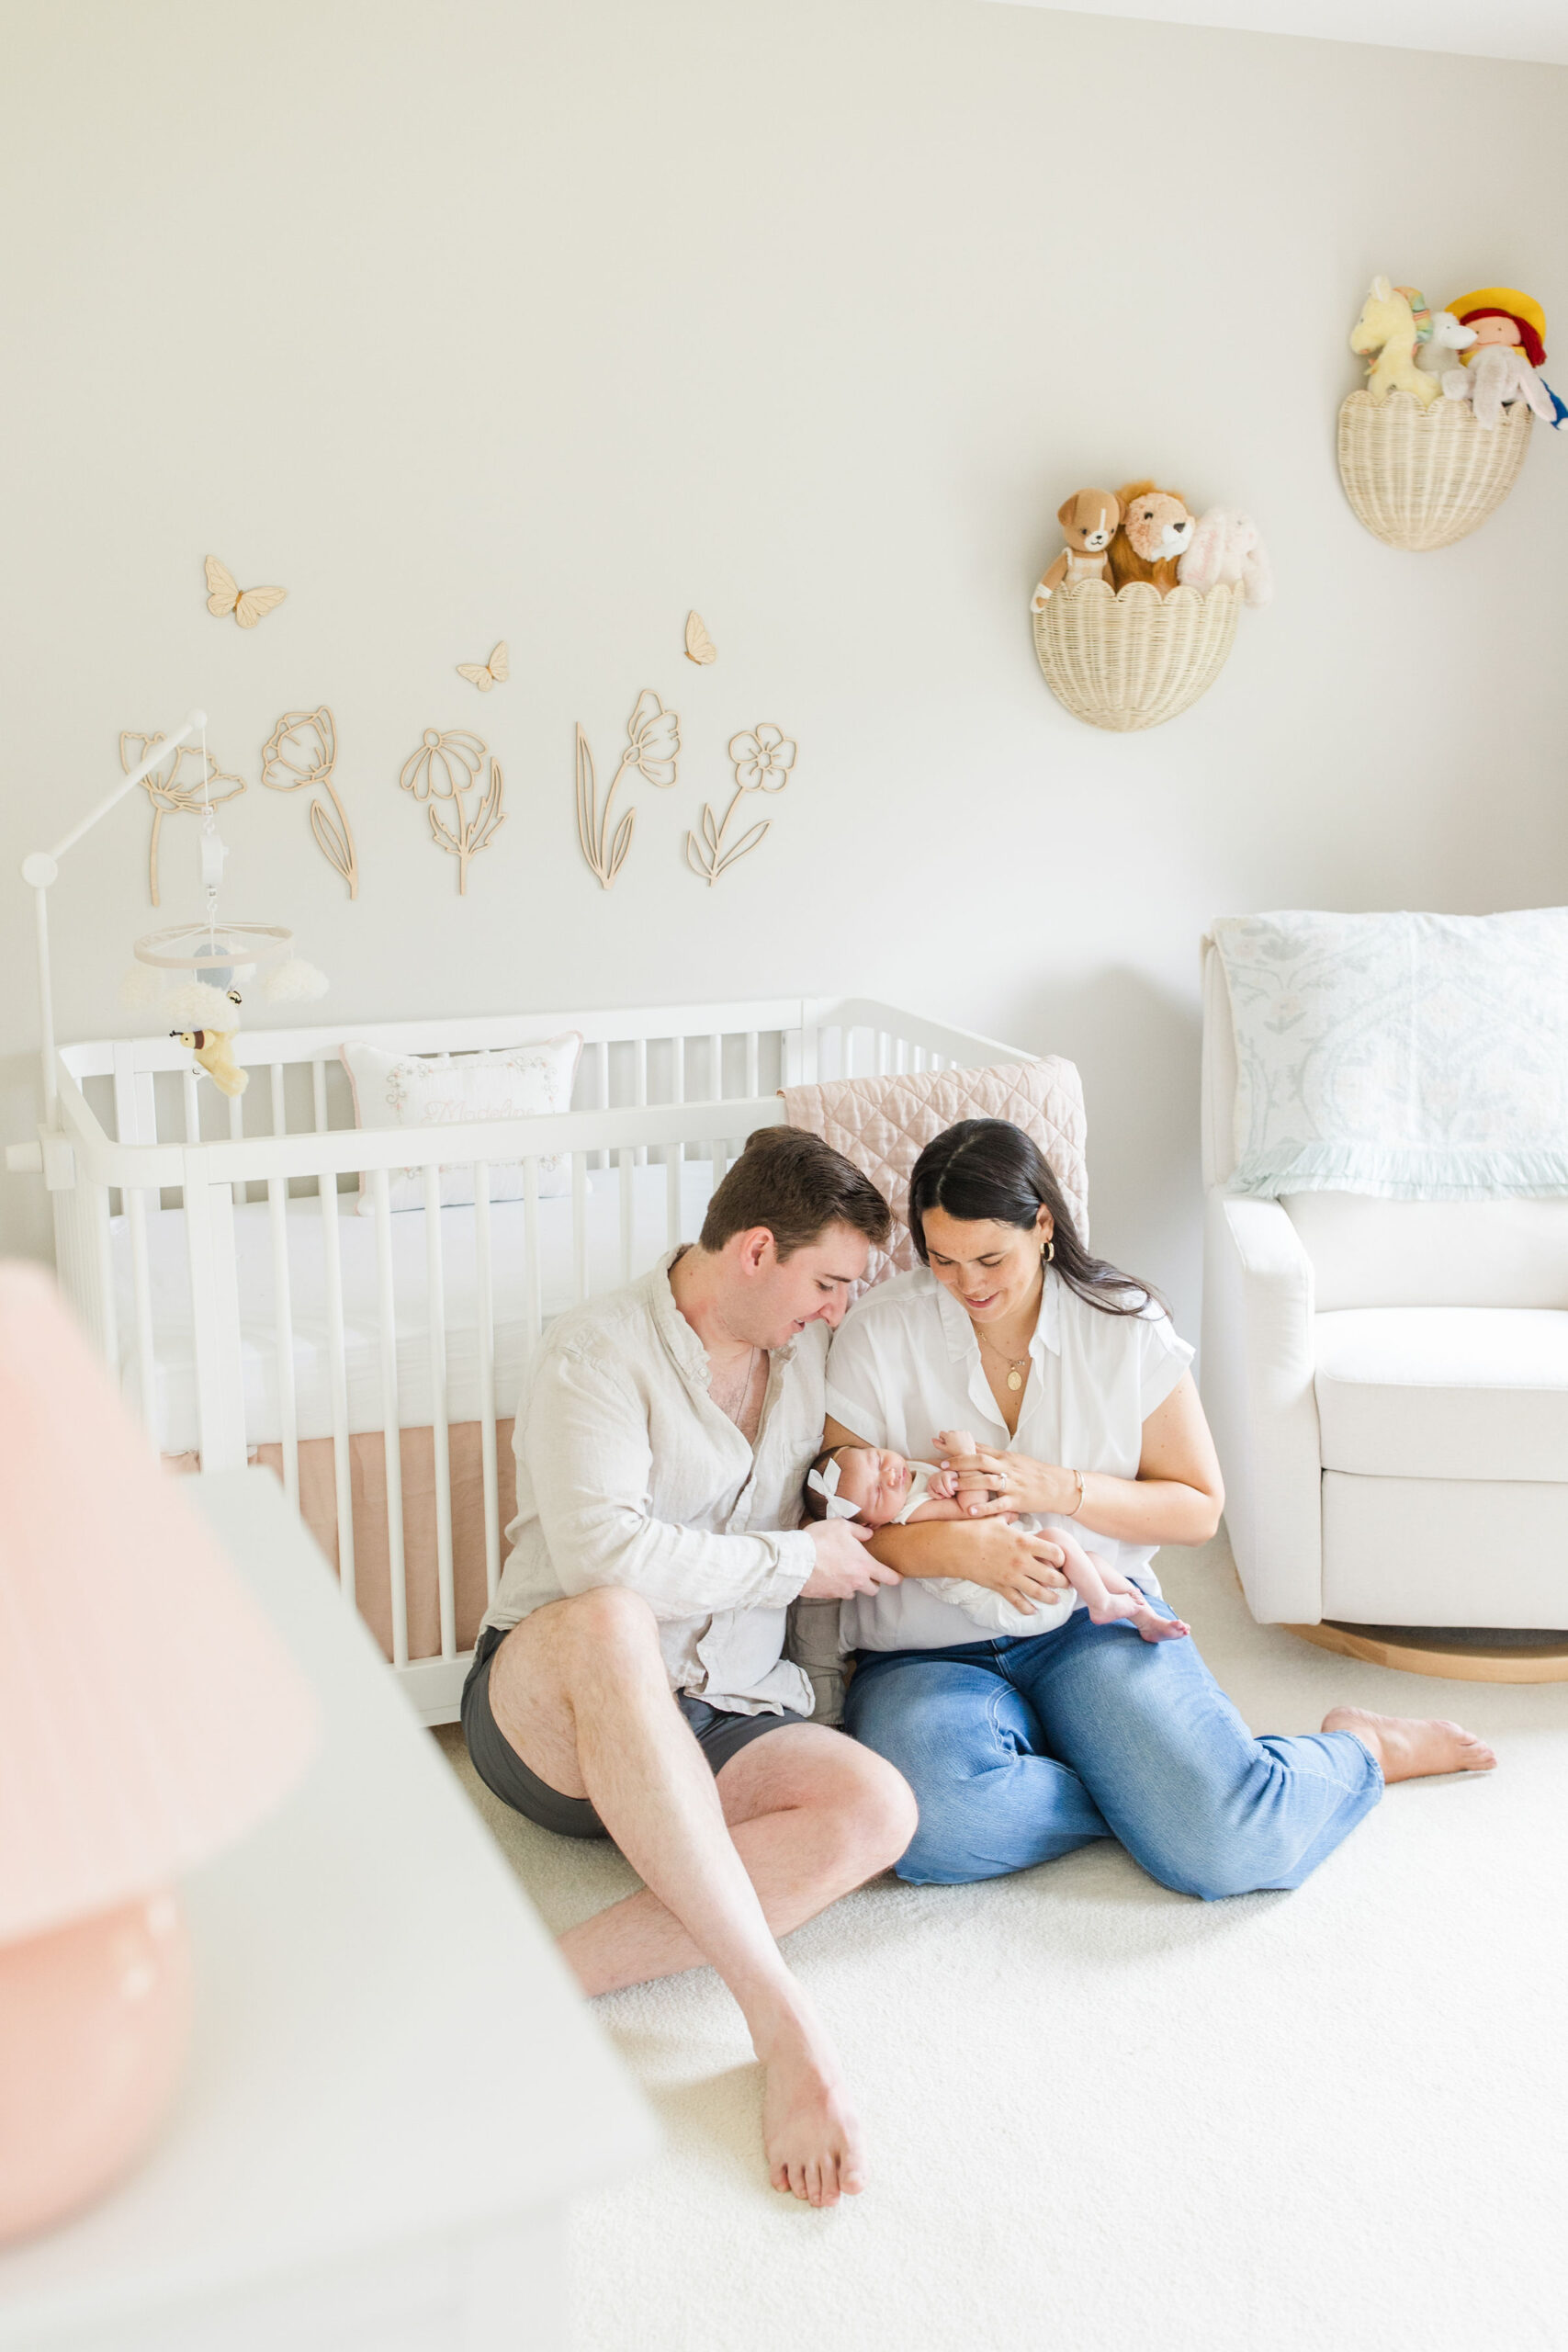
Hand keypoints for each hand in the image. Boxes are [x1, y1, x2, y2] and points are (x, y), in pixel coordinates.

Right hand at [800, 1518, 902, 1599]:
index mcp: (865, 1565)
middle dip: (873, 1582)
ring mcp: (841, 1590)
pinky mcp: (828, 1595)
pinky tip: (830, 1576)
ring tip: (844, 1572)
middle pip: (873, 1589)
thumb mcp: (841, 1526)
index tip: (898, 1577)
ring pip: (854, 1593)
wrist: (795, 1560)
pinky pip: (838, 1593)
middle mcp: (856, 1582)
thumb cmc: (820, 1540)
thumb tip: (869, 1535)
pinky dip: (837, 1587)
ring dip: (853, 1585)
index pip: (889, 1577)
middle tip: (866, 1572)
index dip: (896, 1578)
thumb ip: (859, 1531)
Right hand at [926, 1465, 959, 1499]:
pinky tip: (941, 1496)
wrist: (948, 1477)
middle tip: (949, 1496)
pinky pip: (930, 1492)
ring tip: (946, 1495)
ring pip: (934, 1489)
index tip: (953, 1493)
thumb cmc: (954, 1479)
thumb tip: (956, 1486)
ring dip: (941, 1495)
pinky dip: (935, 1496)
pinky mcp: (928, 1485)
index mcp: (945, 1473)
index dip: (949, 1489)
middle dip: (945, 1493)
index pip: (945, 1482)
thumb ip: (959, 1482)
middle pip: (939, 1486)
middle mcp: (937, 1475)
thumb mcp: (958, 1478)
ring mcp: (931, 1480)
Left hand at [936, 1435, 1056, 1517]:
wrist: (1058, 1486)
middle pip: (981, 1461)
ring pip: (988, 1481)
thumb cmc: (1034, 1473)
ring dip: (969, 1483)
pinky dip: (984, 1508)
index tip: (939, 1440)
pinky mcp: (1017, 1501)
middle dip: (960, 1462)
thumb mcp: (1014, 1459)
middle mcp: (1007, 1468)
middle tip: (943, 1465)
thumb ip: (993, 1455)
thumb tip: (971, 1446)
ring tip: (953, 1485)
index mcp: (1004, 1457)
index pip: (977, 1448)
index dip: (958, 1445)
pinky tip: (970, 1511)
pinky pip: (999, 1505)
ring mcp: (1012, 1485)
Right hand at [947, 1520, 1068, 1613]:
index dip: (1061, 1557)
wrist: (955, 1546)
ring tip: (1057, 1599)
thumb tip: (1014, 1511)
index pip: (1055, 1552)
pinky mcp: (1001, 1587)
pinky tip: (1033, 1611)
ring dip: (1051, 1597)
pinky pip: (1018, 1602)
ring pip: (1039, 1592)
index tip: (1061, 1559)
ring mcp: (1012, 1576)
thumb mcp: (996, 1519)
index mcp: (1024, 1542)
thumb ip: (1009, 1517)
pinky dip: (1027, 1608)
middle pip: (1052, 1576)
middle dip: (1062, 1581)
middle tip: (1067, 1582)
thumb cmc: (975, 1529)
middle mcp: (1022, 1561)